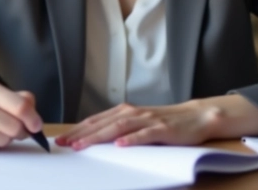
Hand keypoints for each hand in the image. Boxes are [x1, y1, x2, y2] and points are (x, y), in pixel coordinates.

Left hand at [55, 100, 221, 149]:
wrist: (196, 116)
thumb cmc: (166, 122)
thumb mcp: (139, 123)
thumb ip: (120, 128)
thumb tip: (96, 139)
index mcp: (126, 111)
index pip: (96, 121)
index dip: (77, 130)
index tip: (61, 140)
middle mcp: (134, 113)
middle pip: (102, 124)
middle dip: (81, 134)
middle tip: (63, 144)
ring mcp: (148, 120)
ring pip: (118, 128)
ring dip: (98, 137)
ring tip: (82, 145)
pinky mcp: (163, 129)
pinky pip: (145, 135)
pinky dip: (131, 140)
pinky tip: (120, 145)